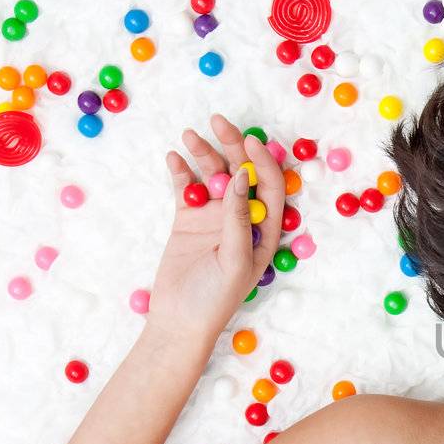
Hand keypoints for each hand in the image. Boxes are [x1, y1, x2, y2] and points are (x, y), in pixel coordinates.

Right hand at [146, 114, 284, 341]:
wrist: (179, 321)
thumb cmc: (216, 299)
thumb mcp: (235, 260)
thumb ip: (237, 219)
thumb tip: (239, 178)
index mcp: (264, 230)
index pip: (269, 187)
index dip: (261, 162)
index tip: (248, 141)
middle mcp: (242, 218)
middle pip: (240, 173)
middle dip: (232, 146)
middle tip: (218, 123)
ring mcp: (214, 217)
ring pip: (212, 175)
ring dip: (203, 153)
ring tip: (189, 136)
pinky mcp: (188, 220)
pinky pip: (186, 188)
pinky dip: (181, 171)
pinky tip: (174, 157)